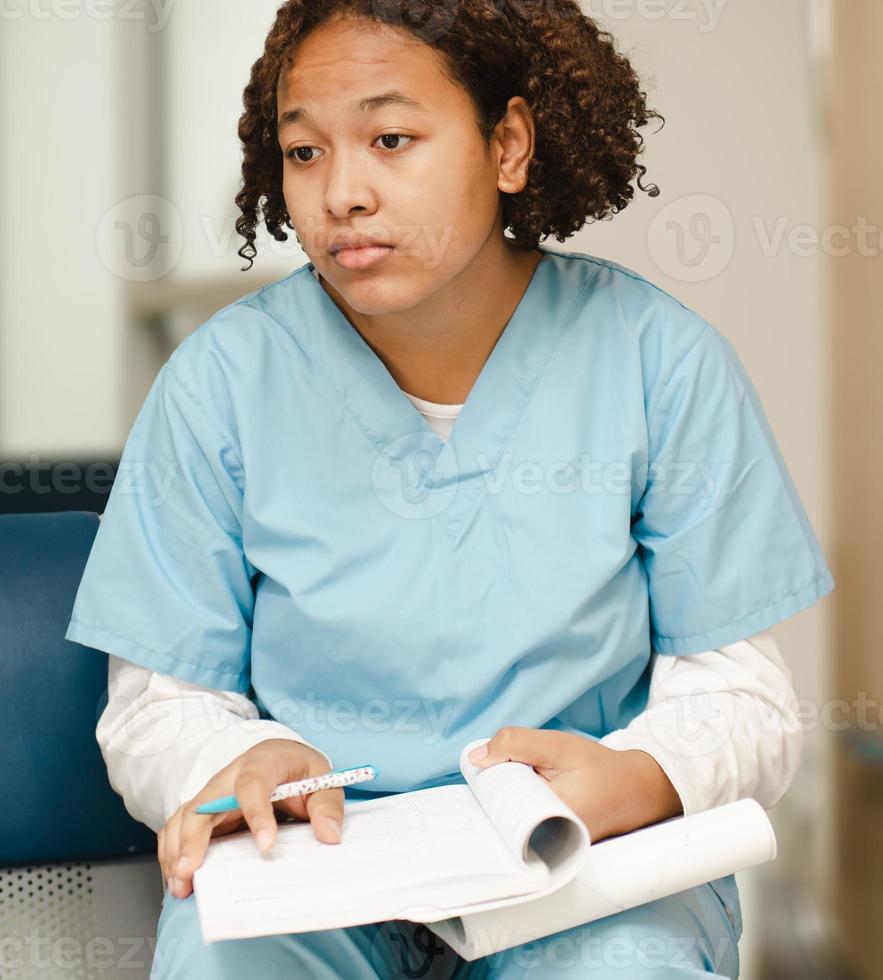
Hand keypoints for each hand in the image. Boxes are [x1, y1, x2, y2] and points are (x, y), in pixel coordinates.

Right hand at [158, 738, 342, 899]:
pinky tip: (178, 882)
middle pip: (203, 804)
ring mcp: (211, 796)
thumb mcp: (322, 779)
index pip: (252, 785)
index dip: (257, 814)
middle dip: (193, 839)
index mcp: (262, 764)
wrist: (278, 758)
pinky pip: (177, 831)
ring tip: (181, 886)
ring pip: (183, 818)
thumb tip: (329, 836)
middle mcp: (228, 778)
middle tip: (190, 873)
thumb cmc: (298, 771)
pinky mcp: (203, 815)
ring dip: (176, 852)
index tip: (267, 847)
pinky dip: (171, 855)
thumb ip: (328, 805)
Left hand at [468, 727, 682, 842]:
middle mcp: (549, 844)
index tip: (487, 770)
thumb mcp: (557, 746)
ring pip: (516, 821)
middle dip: (500, 794)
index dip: (490, 787)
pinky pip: (530, 826)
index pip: (500, 809)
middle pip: (505, 817)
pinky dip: (525, 807)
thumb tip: (476, 758)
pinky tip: (530, 792)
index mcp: (548, 822)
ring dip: (513, 799)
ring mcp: (553, 848)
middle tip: (512, 773)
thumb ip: (516, 744)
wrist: (637, 789)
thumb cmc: (600, 768)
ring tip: (525, 781)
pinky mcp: (557, 844)